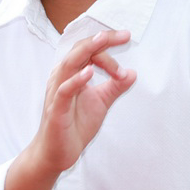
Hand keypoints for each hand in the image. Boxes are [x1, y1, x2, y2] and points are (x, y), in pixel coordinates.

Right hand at [23, 30, 135, 177]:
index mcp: (71, 73)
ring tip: (102, 40)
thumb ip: (115, 87)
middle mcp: (61, 78)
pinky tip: (88, 72)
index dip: (108, 46)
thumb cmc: (74, 125)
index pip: (89, 50)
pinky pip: (64, 91)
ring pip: (69, 64)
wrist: (57, 154)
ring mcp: (57, 93)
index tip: (127, 41)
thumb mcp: (101, 102)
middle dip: (101, 40)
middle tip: (123, 35)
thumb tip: (133, 73)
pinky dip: (75, 80)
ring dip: (87, 51)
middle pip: (79, 50)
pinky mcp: (56, 111)